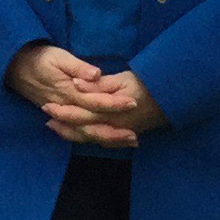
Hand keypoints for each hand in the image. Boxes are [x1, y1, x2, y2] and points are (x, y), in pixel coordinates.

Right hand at [6, 42, 166, 145]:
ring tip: (128, 141)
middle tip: (135, 137)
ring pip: (85, 133)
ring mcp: (62, 115)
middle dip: (114, 133)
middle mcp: (65, 108)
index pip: (94, 102)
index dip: (114, 104)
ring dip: (107, 139)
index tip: (133, 103)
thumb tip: (96, 75)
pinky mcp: (61, 117)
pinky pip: (77, 133)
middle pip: (91, 126)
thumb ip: (78, 67)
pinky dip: (93, 138)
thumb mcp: (58, 56)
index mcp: (67, 92)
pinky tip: (108, 141)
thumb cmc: (40, 59)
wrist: (16, 67)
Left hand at [43, 69, 167, 146]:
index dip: (63, 111)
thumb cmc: (146, 84)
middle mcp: (113, 126)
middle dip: (64, 126)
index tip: (47, 106)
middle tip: (47, 120)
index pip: (81, 114)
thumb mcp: (122, 79)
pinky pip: (103, 141)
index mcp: (110, 112)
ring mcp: (120, 132)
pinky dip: (89, 139)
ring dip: (72, 134)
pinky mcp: (125, 134)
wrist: (173, 97)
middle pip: (83, 130)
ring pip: (91, 138)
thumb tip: (77, 84)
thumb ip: (99, 85)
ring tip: (57, 129)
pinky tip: (81, 136)